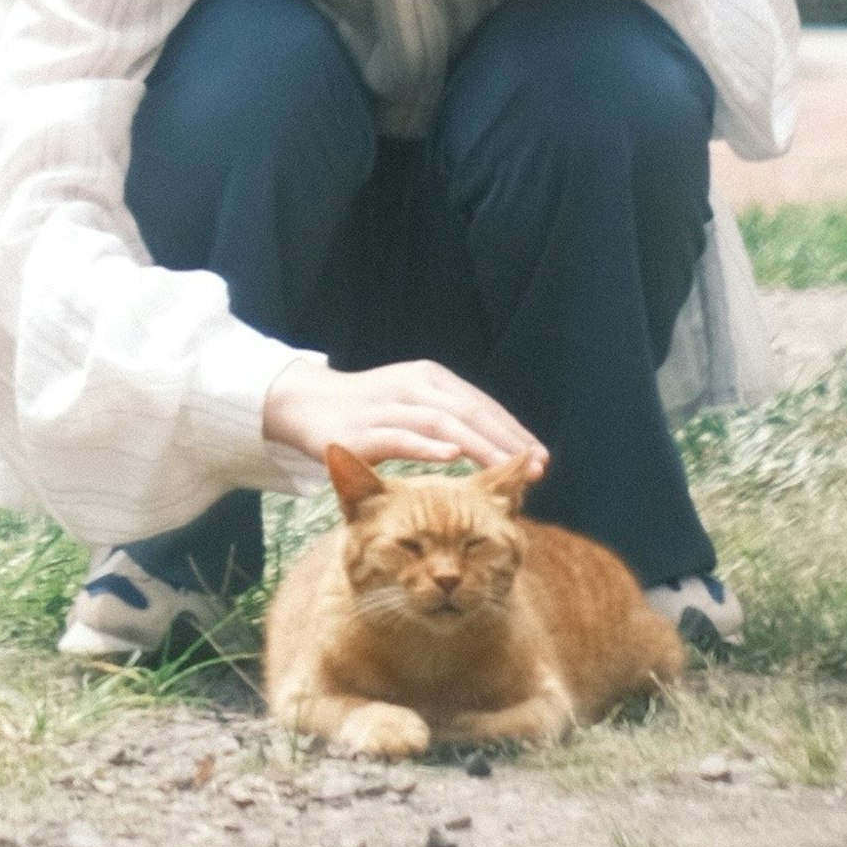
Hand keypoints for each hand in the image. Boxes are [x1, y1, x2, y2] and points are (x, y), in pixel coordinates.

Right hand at [263, 356, 544, 491]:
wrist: (305, 405)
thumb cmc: (369, 413)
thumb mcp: (413, 409)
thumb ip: (449, 423)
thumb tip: (498, 449)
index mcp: (429, 378)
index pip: (481, 405)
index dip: (512, 431)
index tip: (541, 458)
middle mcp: (412, 385)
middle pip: (468, 412)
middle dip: (505, 441)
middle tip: (537, 469)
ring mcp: (386, 406)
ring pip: (441, 423)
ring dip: (478, 446)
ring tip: (507, 467)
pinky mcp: (360, 431)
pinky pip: (399, 436)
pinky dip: (427, 445)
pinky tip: (452, 457)